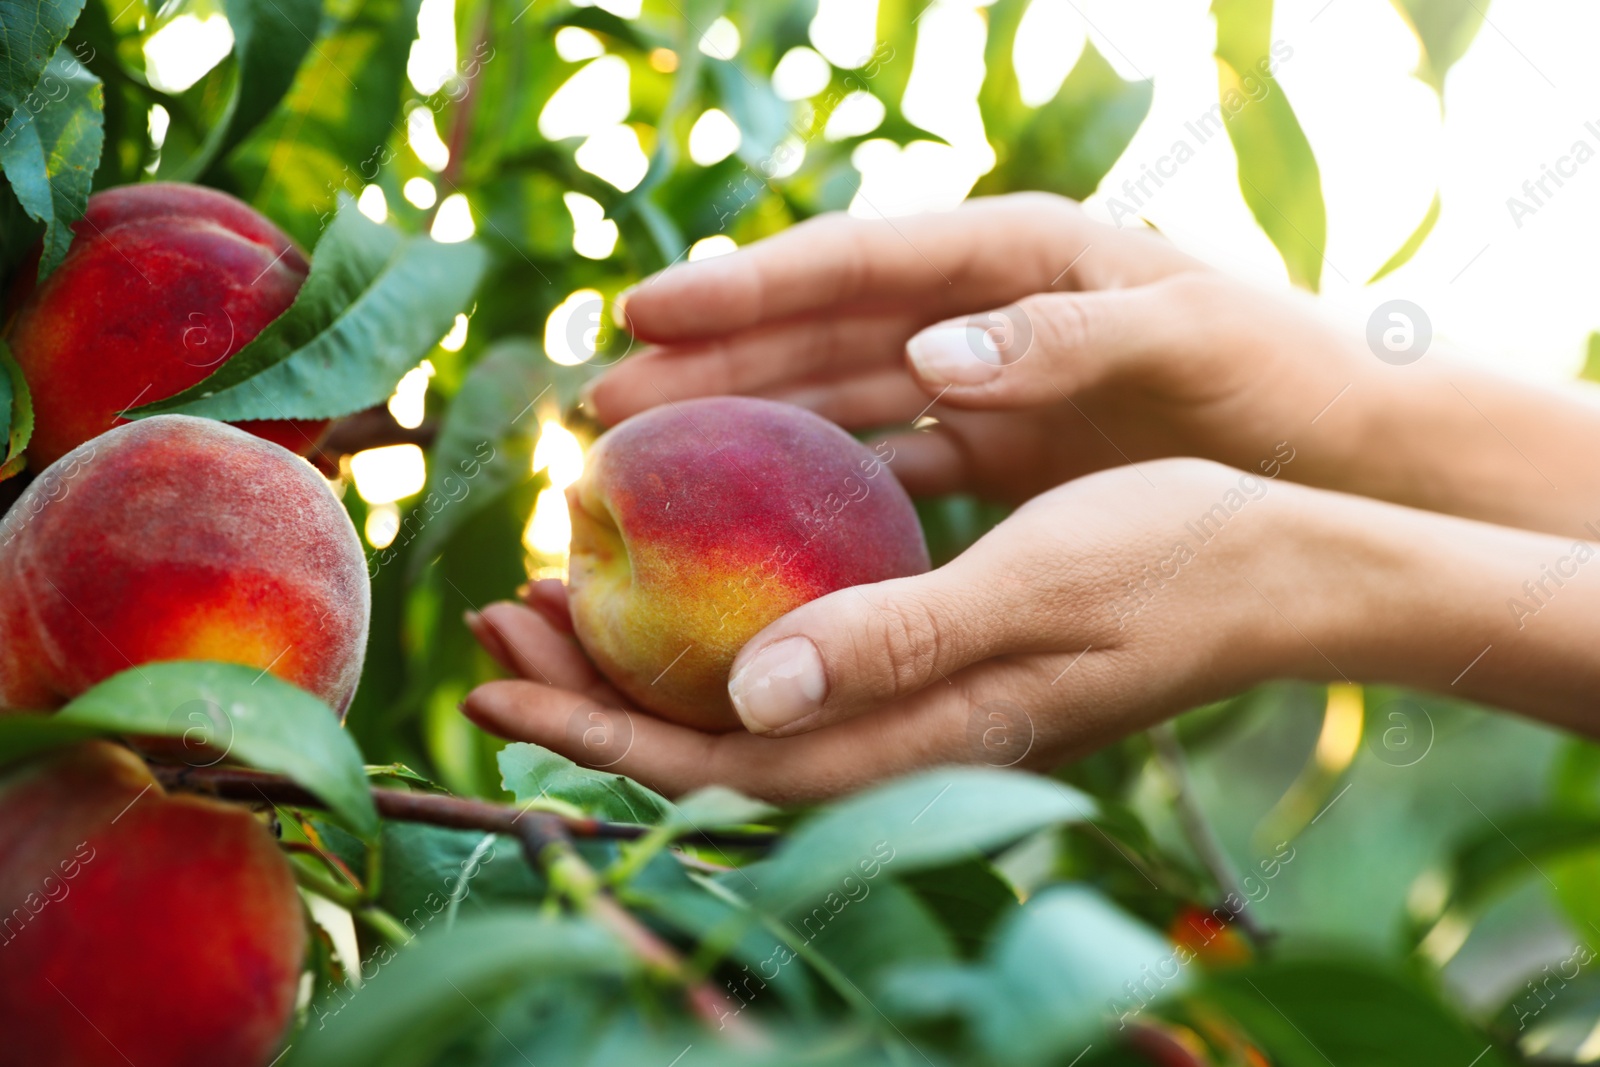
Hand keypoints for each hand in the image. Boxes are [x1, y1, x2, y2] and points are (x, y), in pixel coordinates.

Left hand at [462, 460, 1311, 801]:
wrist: (1282, 568)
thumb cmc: (1172, 560)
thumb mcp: (1034, 586)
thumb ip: (896, 642)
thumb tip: (753, 698)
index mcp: (916, 734)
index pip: (717, 763)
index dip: (594, 723)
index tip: (492, 664)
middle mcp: (905, 737)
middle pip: (710, 740)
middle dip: (592, 689)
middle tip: (499, 607)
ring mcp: (924, 706)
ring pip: (748, 702)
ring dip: (649, 655)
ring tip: (567, 592)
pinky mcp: (944, 664)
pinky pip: (803, 661)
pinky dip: (726, 624)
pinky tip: (701, 575)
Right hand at [595, 192, 1599, 536]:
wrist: (1342, 446)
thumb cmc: (1274, 378)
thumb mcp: (1185, 341)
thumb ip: (1062, 341)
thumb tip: (931, 356)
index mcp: (1014, 255)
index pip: (854, 263)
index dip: (743, 286)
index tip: (639, 310)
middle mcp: (980, 309)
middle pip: (819, 332)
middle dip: (710, 363)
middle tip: (602, 405)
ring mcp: (983, 378)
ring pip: (834, 397)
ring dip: (743, 424)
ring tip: (648, 458)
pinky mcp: (999, 446)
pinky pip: (885, 457)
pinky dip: (820, 480)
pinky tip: (757, 517)